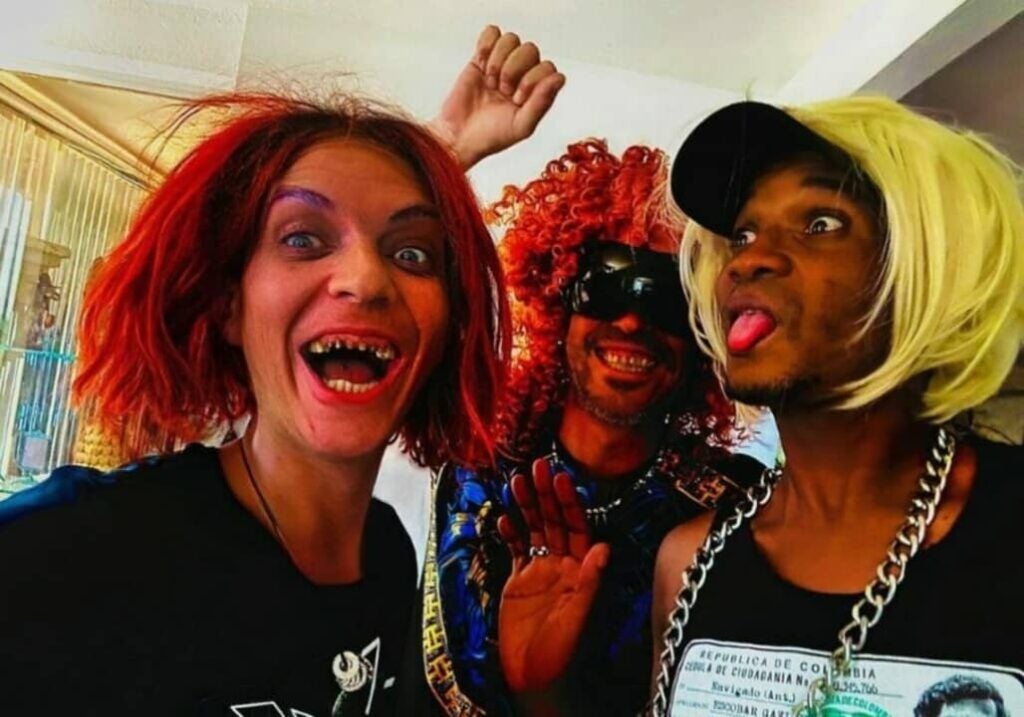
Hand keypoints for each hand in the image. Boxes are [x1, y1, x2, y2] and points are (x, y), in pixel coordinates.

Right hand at [428, 25, 564, 168]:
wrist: (458, 136)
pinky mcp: (482, 57)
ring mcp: (503, 64)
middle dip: (513, 70)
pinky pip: (492, 33)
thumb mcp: (521, 126)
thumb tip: (559, 78)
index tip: (517, 99)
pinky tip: (481, 65)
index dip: (532, 80)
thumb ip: (542, 102)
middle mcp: (523, 75)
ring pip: (512, 40)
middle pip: (530, 50)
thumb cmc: (491, 137)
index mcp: (537, 91)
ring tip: (490, 82)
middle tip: (502, 90)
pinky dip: (486, 46)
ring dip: (498, 60)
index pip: (547, 68)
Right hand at [497, 459, 609, 693]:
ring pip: (533, 530)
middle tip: (535, 465)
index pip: (576, 527)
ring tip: (516, 480)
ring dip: (525, 505)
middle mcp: (562, 566)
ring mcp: (540, 572)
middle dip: (544, 493)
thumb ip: (589, 581)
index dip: (568, 501)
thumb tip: (604, 546)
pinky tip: (505, 516)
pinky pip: (515, 550)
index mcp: (581, 571)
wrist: (536, 680)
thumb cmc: (563, 656)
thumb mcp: (579, 617)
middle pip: (553, 521)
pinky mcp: (519, 582)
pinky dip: (510, 532)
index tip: (560, 476)